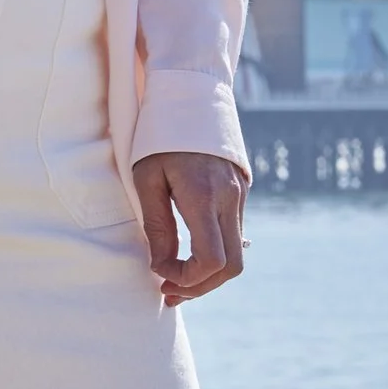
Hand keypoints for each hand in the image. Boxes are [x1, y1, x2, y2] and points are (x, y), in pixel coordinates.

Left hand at [132, 149, 246, 303]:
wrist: (191, 95)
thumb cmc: (159, 134)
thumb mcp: (147, 178)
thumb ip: (157, 225)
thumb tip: (161, 265)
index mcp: (203, 195)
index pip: (211, 261)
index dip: (187, 279)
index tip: (159, 272)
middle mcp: (229, 198)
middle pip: (232, 267)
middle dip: (201, 287)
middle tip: (168, 293)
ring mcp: (239, 195)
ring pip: (237, 254)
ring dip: (208, 274)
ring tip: (174, 280)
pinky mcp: (240, 192)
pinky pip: (233, 235)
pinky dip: (214, 254)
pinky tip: (188, 256)